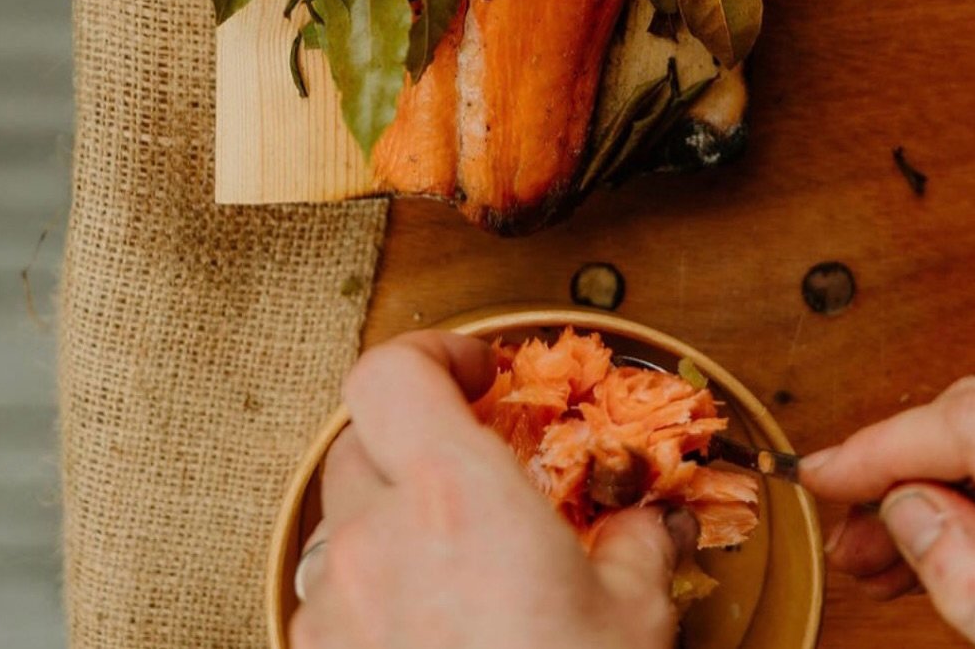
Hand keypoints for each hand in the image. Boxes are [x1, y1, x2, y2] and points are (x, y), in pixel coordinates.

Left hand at [290, 331, 694, 648]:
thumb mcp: (631, 621)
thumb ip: (633, 547)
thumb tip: (644, 525)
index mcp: (451, 496)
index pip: (390, 370)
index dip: (431, 354)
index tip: (477, 373)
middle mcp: (374, 542)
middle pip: (359, 443)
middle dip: (413, 447)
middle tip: (472, 476)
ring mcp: (333, 613)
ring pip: (339, 530)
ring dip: (387, 529)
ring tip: (454, 572)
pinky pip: (331, 607)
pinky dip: (371, 603)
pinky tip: (430, 638)